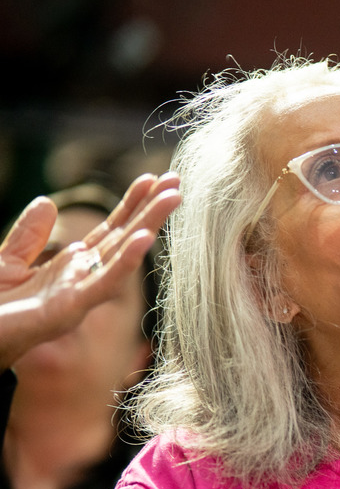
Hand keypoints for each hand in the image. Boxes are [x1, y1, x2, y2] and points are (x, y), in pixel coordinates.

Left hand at [0, 172, 180, 368]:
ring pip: (122, 255)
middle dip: (150, 209)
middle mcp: (82, 278)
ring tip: (172, 199)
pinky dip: (126, 262)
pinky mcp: (70, 309)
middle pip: (123, 237)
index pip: (108, 230)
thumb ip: (29, 236)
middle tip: (175, 181)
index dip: (130, 204)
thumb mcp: (7, 263)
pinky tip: (144, 239)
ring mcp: (80, 294)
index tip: (151, 179)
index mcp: (70, 267)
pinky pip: (104, 283)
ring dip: (149, 226)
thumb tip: (47, 202)